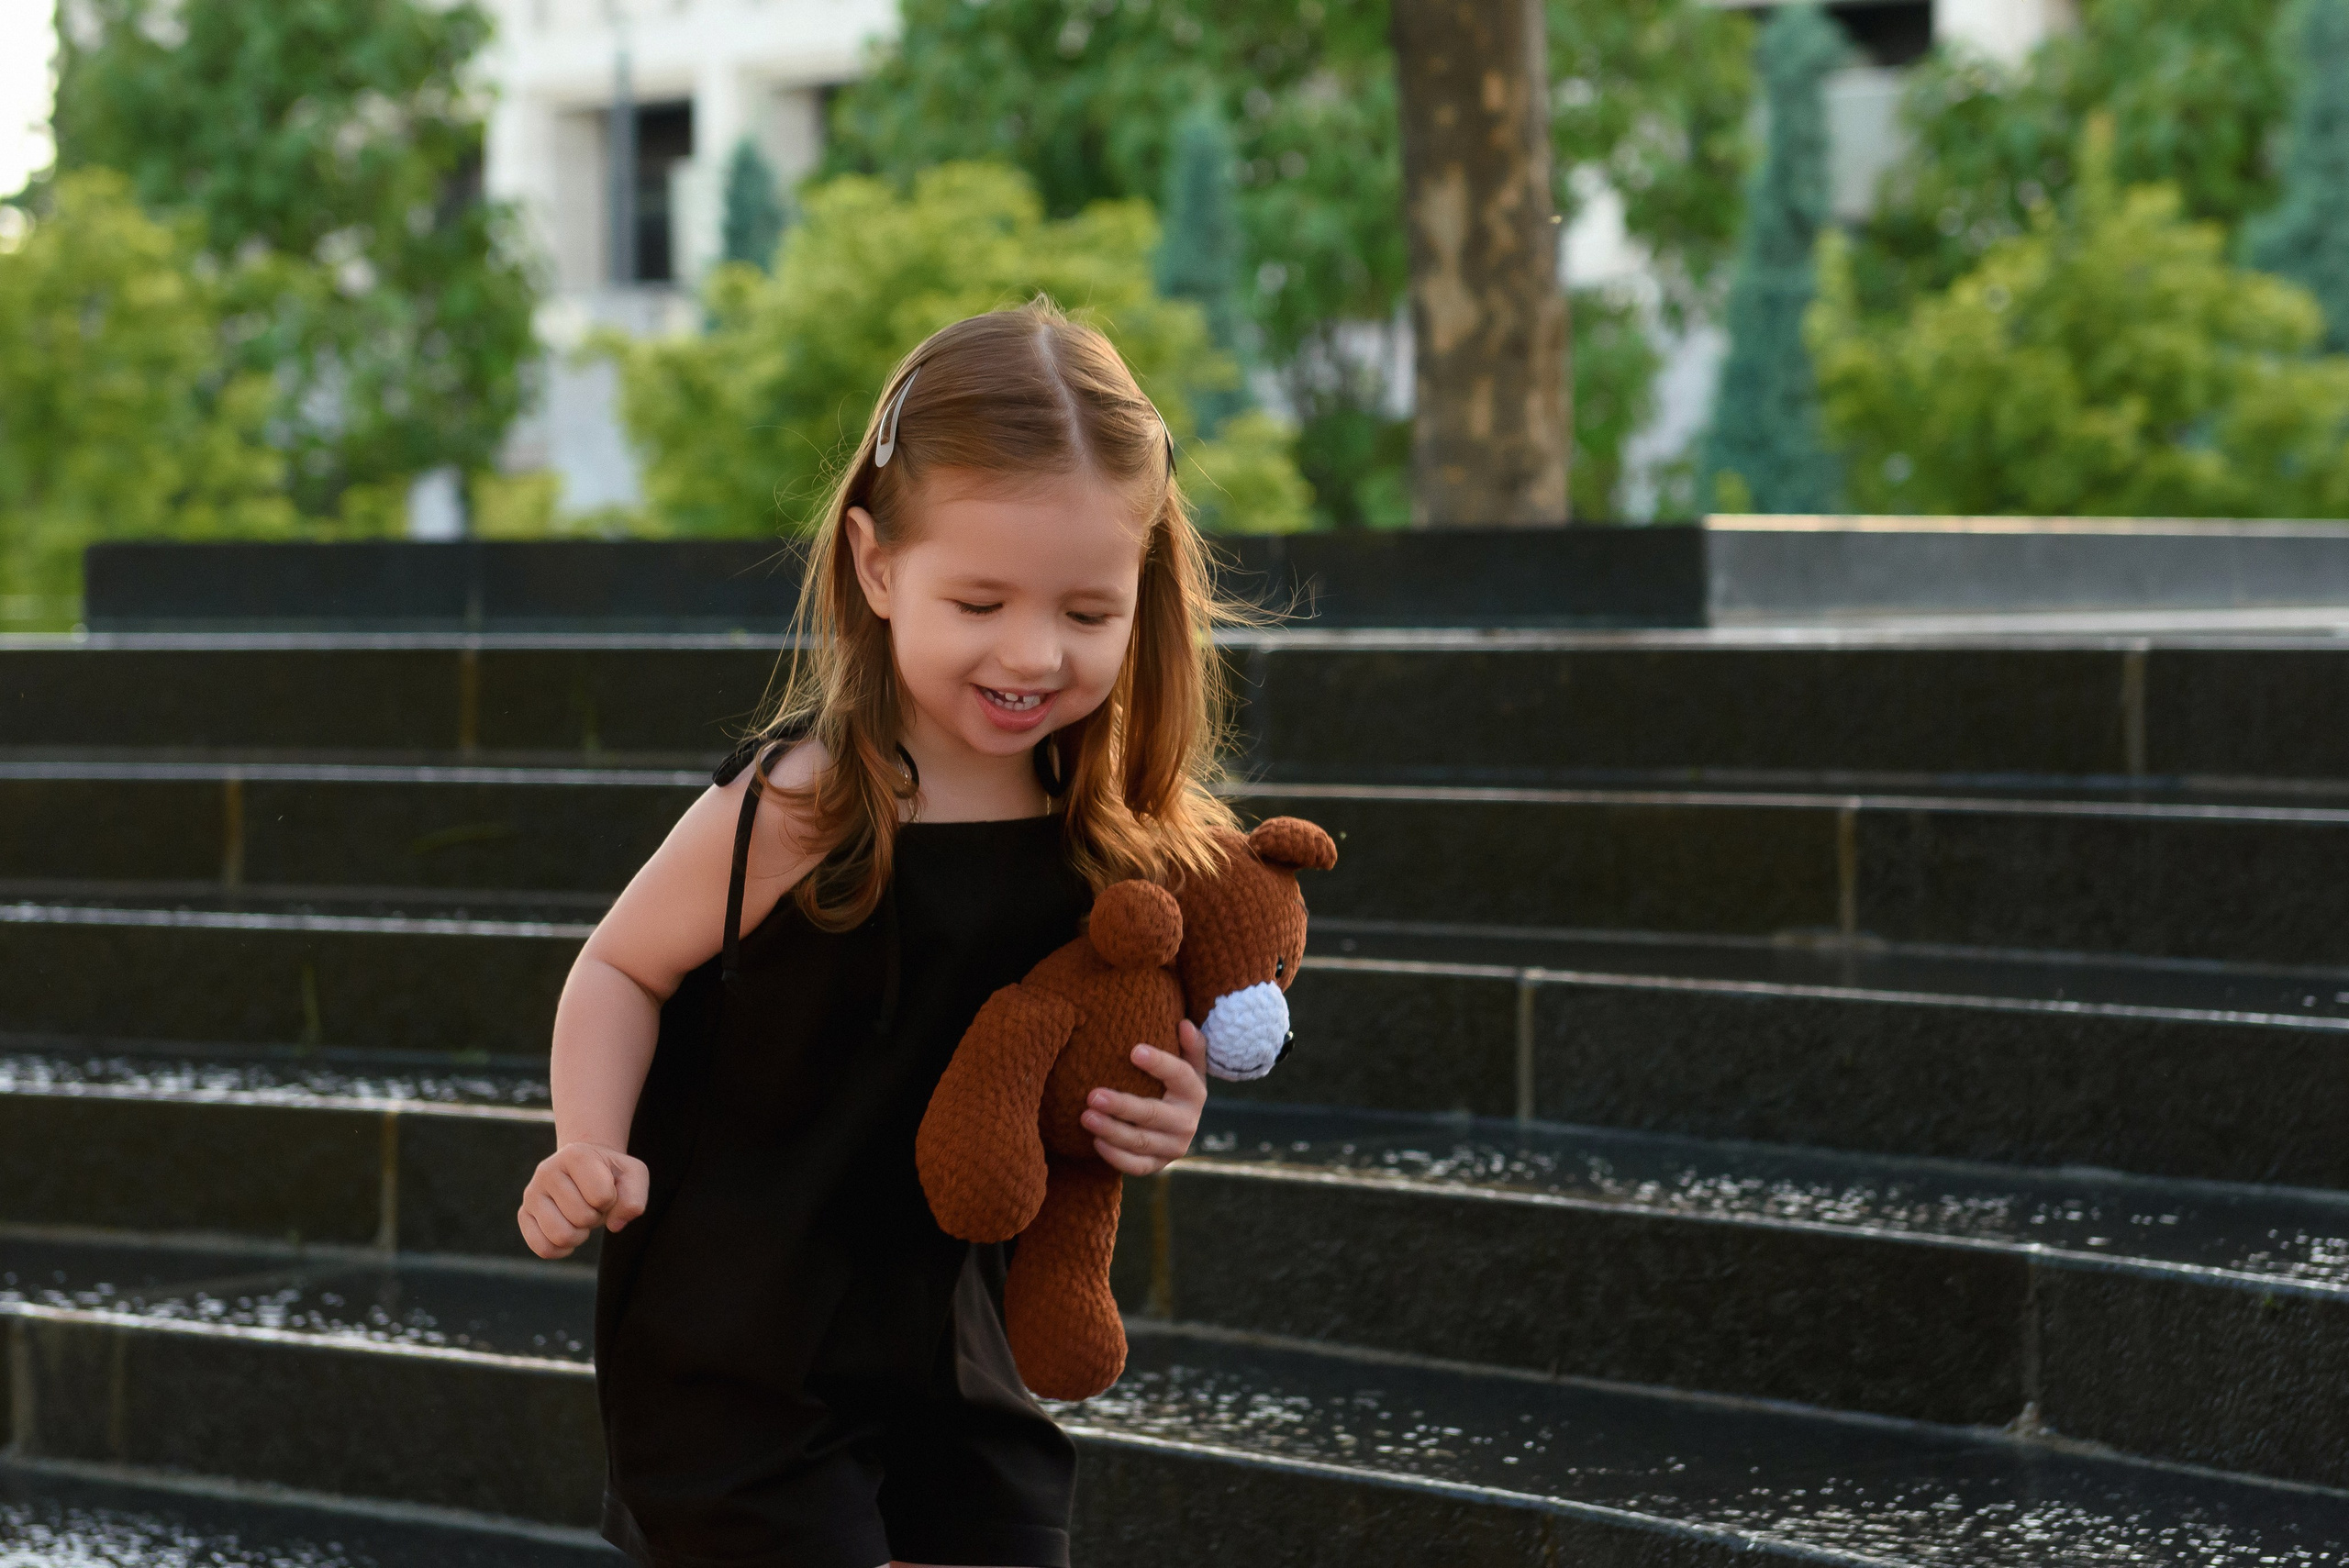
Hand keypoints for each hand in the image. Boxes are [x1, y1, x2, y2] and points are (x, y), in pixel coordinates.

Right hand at [518, 1141, 647, 1259]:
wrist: (585, 1169)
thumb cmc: (610, 1173)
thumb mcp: (633, 1175)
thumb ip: (634, 1197)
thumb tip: (615, 1225)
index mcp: (576, 1155)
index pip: (601, 1196)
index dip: (612, 1200)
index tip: (606, 1189)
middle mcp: (548, 1170)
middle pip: (581, 1217)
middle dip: (595, 1217)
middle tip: (592, 1205)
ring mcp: (532, 1193)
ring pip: (560, 1235)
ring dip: (580, 1235)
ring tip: (580, 1219)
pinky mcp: (524, 1214)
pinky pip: (543, 1248)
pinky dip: (561, 1250)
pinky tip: (569, 1233)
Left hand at [1081, 1019, 1207, 1176]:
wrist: (1178, 1128)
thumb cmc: (1174, 1086)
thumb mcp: (1189, 1065)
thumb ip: (1190, 1045)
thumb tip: (1184, 1024)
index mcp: (1194, 1092)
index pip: (1180, 1075)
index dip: (1160, 1063)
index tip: (1134, 1050)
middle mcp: (1188, 1122)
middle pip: (1153, 1114)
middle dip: (1123, 1106)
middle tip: (1093, 1095)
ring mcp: (1173, 1147)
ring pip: (1141, 1142)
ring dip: (1112, 1131)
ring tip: (1085, 1116)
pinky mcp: (1158, 1165)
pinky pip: (1137, 1166)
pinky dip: (1116, 1157)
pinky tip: (1095, 1142)